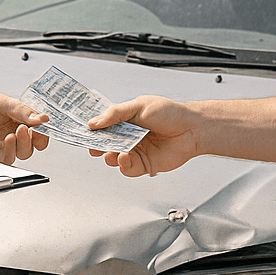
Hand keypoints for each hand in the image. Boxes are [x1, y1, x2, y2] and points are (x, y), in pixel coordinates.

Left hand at [0, 92, 48, 164]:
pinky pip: (7, 160)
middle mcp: (16, 136)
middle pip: (33, 147)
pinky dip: (10, 152)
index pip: (40, 134)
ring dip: (22, 145)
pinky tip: (7, 140)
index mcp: (23, 122)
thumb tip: (43, 119)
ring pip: (22, 154)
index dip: (43, 134)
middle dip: (33, 140)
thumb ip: (23, 111)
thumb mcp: (5, 103)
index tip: (42, 128)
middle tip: (25, 129)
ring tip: (13, 134)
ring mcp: (5, 146)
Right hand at [87, 95, 201, 176]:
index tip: (83, 133)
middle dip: (97, 146)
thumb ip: (116, 114)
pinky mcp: (144, 165)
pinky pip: (128, 169)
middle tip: (92, 146)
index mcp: (126, 121)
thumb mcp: (139, 105)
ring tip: (110, 152)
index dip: (93, 131)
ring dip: (109, 156)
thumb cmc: (170, 113)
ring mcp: (136, 151)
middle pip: (106, 144)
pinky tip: (124, 157)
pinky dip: (123, 165)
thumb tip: (94, 122)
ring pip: (114, 158)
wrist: (192, 129)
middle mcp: (129, 137)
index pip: (104, 127)